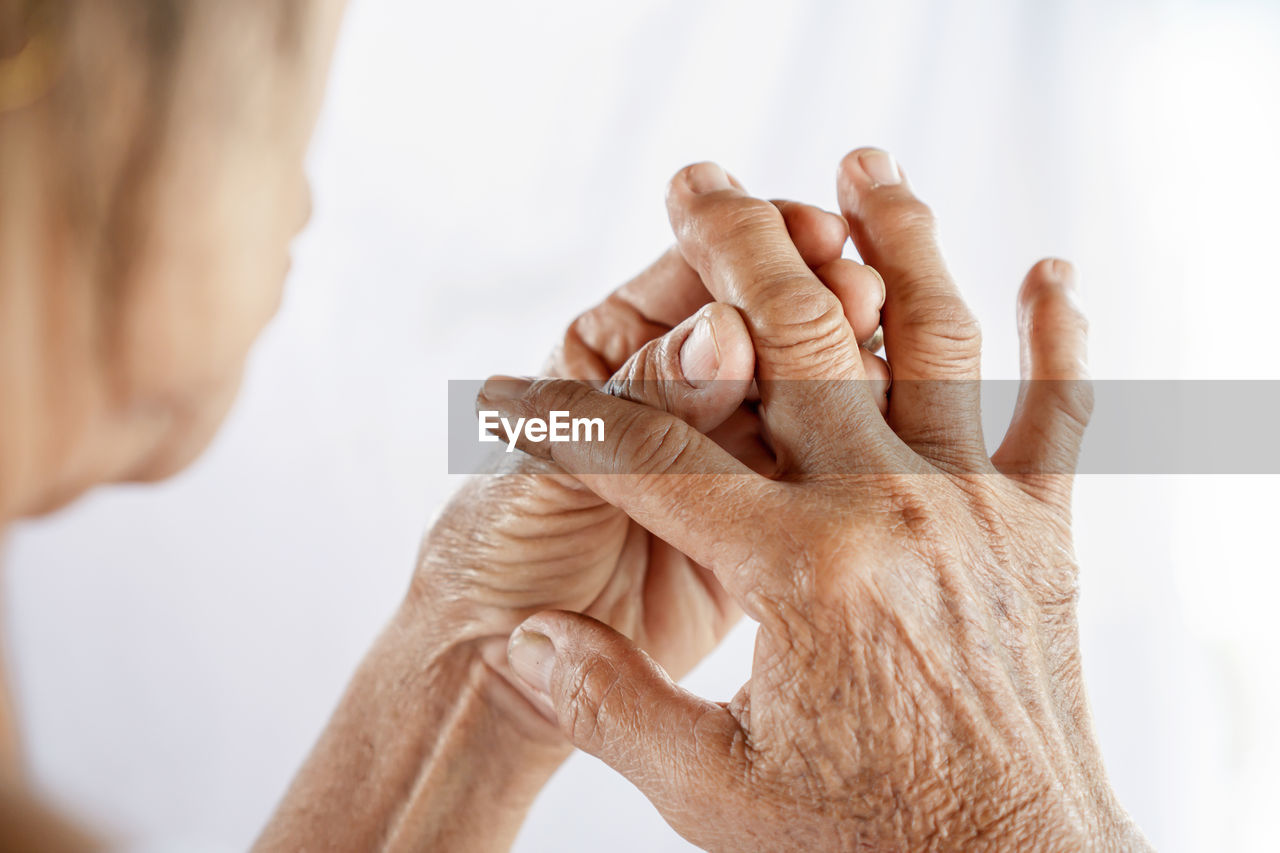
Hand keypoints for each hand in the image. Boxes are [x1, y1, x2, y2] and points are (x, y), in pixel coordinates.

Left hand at [260, 186, 888, 852]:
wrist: (498, 661)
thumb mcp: (559, 462)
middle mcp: (681, 389)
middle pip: (765, 328)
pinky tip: (895, 440)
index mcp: (619, 345)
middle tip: (865, 295)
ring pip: (804, 399)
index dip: (755, 251)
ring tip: (890, 366)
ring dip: (848, 377)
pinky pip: (814, 477)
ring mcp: (726, 456)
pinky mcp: (760, 526)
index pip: (698, 278)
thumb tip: (726, 334)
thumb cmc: (501, 543)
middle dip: (817, 304)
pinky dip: (853, 454)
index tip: (817, 237)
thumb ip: (643, 401)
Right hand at [479, 153, 1147, 850]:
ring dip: (896, 240)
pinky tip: (1054, 269)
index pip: (651, 456)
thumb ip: (608, 702)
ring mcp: (976, 509)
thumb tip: (518, 637)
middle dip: (733, 250)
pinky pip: (1061, 414)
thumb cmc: (860, 846)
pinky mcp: (1042, 532)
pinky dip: (1061, 338)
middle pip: (796, 340)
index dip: (568, 418)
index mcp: (795, 572)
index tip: (512, 392)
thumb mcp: (711, 793)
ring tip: (860, 164)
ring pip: (934, 338)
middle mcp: (890, 511)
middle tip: (698, 178)